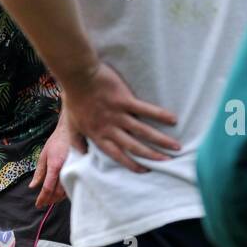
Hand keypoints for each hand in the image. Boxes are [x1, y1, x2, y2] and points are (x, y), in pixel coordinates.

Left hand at [30, 113, 70, 207]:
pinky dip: (66, 192)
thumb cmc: (56, 141)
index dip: (42, 198)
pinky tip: (61, 193)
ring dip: (58, 198)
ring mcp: (74, 170)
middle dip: (49, 200)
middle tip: (43, 203)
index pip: (48, 188)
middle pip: (58, 193)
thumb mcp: (44, 155)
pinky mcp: (80, 170)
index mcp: (55, 166)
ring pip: (67, 191)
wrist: (72, 130)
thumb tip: (32, 186)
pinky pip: (73, 185)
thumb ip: (39, 172)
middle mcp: (66, 169)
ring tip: (50, 200)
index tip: (38, 204)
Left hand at [63, 61, 179, 172]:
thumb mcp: (71, 125)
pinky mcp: (125, 100)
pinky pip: (145, 110)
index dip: (131, 164)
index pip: (117, 155)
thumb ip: (77, 141)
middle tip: (167, 162)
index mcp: (98, 135)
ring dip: (160, 140)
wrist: (77, 76)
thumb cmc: (74, 99)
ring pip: (143, 131)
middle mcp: (110, 129)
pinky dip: (160, 115)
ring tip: (175, 147)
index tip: (144, 170)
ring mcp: (118, 115)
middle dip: (151, 156)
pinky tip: (173, 120)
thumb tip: (83, 154)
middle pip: (134, 147)